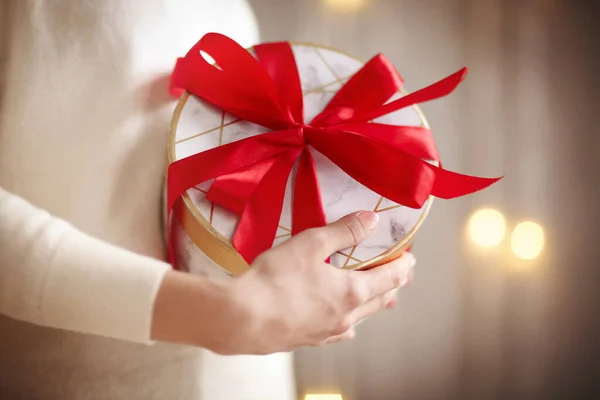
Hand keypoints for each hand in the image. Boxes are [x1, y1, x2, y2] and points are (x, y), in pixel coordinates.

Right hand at [151, 211, 415, 354]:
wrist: (241, 318)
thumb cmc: (275, 280)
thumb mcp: (311, 243)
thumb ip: (344, 231)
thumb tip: (371, 219)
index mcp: (352, 292)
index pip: (391, 278)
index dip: (404, 266)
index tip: (410, 259)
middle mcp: (345, 317)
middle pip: (380, 301)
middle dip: (392, 286)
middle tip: (399, 276)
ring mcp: (327, 332)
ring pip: (360, 319)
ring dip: (371, 305)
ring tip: (374, 298)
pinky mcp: (307, 340)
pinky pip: (337, 330)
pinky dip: (346, 320)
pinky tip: (339, 322)